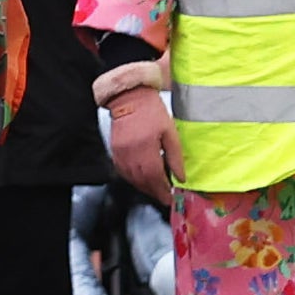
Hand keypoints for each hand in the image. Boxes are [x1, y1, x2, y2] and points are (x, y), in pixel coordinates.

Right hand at [97, 66, 173, 204]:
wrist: (129, 96)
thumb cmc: (151, 111)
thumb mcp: (170, 132)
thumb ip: (175, 157)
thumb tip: (180, 178)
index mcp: (146, 148)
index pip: (155, 177)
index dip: (163, 191)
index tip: (171, 198)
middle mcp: (130, 154)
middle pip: (143, 181)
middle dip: (155, 192)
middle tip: (164, 197)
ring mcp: (120, 153)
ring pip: (132, 179)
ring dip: (144, 187)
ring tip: (155, 190)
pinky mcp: (114, 151)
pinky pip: (123, 172)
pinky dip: (133, 179)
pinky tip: (141, 179)